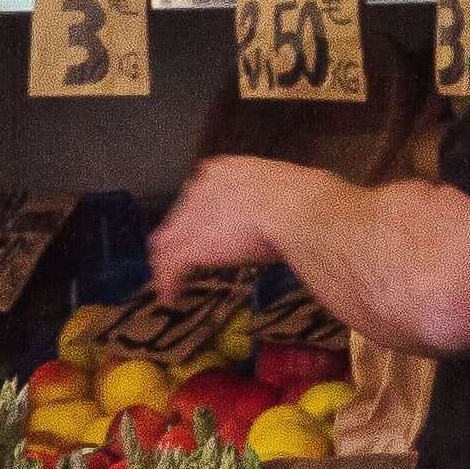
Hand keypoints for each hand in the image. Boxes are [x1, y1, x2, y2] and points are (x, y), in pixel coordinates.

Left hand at [146, 155, 309, 291]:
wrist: (297, 210)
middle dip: (178, 239)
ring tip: (167, 284)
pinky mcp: (193, 246)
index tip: (202, 230)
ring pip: (167, 243)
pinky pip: (172, 267)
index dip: (197, 216)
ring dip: (166, 265)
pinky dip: (169, 283)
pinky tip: (172, 297)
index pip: (198, 195)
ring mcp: (193, 218)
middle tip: (182, 259)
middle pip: (178, 217)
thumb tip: (285, 214)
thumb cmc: (304, 198)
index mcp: (223, 171)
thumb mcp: (284, 190)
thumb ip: (271, 201)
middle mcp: (201, 189)